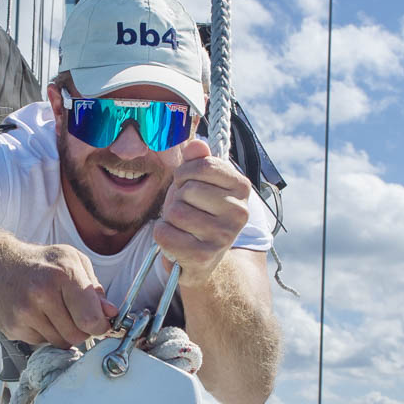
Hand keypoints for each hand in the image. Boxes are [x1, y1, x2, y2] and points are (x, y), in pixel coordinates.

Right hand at [0, 242, 117, 348]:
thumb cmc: (41, 263)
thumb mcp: (73, 262)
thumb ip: (95, 289)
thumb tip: (111, 314)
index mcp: (63, 273)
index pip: (90, 319)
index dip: (100, 326)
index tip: (100, 324)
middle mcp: (42, 293)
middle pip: (77, 336)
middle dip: (81, 330)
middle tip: (74, 315)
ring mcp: (24, 311)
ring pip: (60, 342)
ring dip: (62, 332)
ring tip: (52, 312)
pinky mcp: (12, 327)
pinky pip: (41, 343)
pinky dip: (43, 334)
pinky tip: (36, 315)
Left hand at [153, 141, 251, 283]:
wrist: (202, 258)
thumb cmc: (199, 212)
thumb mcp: (199, 182)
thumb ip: (198, 161)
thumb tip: (196, 145)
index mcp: (241, 187)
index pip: (204, 165)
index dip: (185, 172)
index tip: (186, 183)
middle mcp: (239, 212)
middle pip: (188, 189)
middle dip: (178, 197)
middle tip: (186, 209)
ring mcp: (223, 236)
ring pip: (176, 211)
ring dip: (170, 217)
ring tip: (182, 225)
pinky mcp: (203, 257)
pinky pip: (165, 234)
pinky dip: (162, 234)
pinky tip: (176, 239)